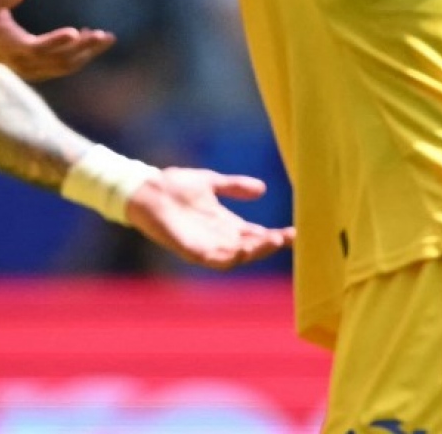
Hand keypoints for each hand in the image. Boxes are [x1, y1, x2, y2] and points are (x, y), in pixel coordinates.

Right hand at [0, 0, 114, 80]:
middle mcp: (23, 63)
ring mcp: (32, 70)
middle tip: (104, 36)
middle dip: (83, 48)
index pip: (36, 48)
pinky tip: (92, 39)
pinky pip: (64, 66)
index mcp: (11, 46)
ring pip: (65, 66)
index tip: (75, 32)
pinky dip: (81, 54)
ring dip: (87, 53)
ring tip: (106, 38)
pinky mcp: (40, 70)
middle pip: (58, 60)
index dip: (55, 41)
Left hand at [125, 168, 294, 269]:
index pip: (256, 234)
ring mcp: (205, 245)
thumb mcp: (210, 182)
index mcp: (225, 223)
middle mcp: (218, 237)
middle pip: (251, 247)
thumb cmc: (174, 185)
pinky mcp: (190, 249)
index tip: (296, 231)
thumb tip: (262, 189)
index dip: (275, 235)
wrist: (146, 188)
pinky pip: (213, 259)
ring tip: (271, 241)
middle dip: (270, 245)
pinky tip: (242, 252)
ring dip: (254, 251)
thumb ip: (234, 186)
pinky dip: (229, 257)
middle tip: (288, 237)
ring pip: (237, 255)